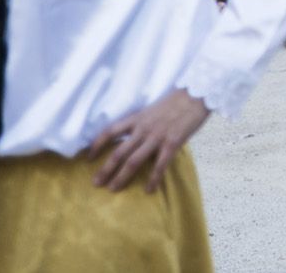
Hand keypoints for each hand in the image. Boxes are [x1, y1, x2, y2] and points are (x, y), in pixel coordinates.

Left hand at [90, 88, 210, 192]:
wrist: (196, 95)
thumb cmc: (177, 101)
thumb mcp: (153, 108)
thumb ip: (143, 122)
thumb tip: (135, 137)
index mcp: (137, 118)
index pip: (110, 131)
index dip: (97, 145)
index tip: (88, 157)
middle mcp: (143, 129)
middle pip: (119, 152)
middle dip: (105, 169)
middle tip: (96, 183)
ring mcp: (157, 137)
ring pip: (133, 161)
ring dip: (121, 177)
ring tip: (113, 189)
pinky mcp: (172, 143)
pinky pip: (159, 165)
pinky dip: (153, 179)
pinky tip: (149, 190)